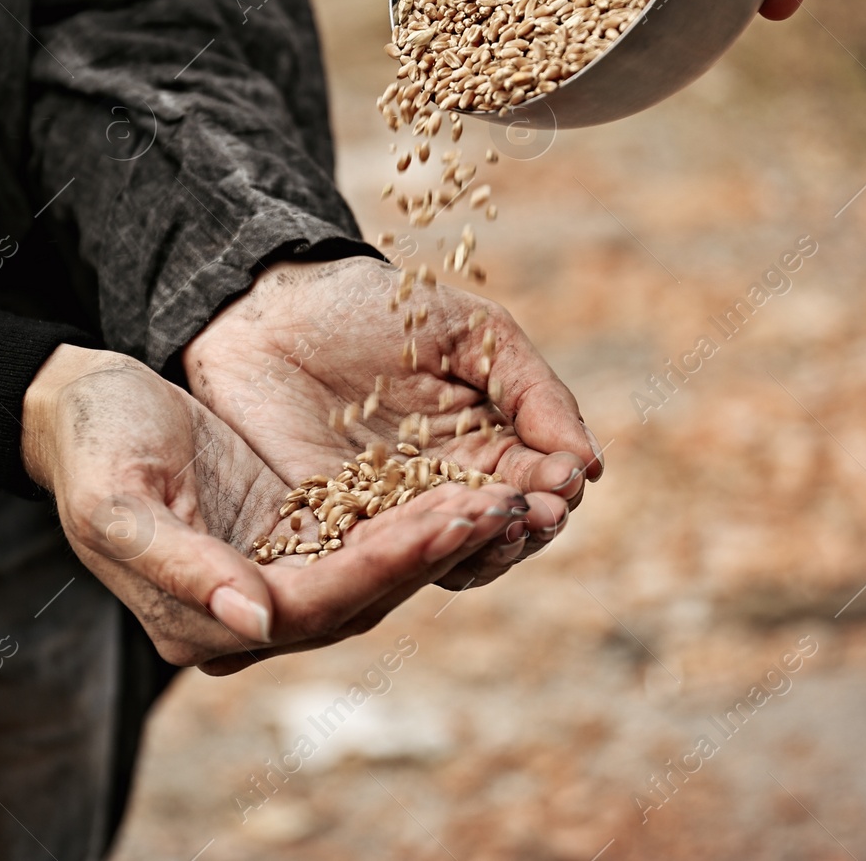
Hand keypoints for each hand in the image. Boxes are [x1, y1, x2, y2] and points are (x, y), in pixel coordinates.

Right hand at [22, 345, 537, 672]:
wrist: (80, 408)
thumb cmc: (91, 445)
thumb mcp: (118, 500)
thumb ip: (182, 566)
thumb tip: (257, 623)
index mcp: (200, 621)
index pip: (314, 606)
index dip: (386, 566)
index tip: (448, 521)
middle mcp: (246, 616)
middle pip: (359, 599)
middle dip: (433, 553)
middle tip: (505, 510)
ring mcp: (273, 579)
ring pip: (375, 575)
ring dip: (438, 540)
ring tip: (503, 500)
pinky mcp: (292, 539)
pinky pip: (368, 541)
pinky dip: (418, 519)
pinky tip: (466, 488)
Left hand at [181, 257, 602, 590]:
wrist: (273, 307)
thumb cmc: (376, 307)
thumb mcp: (470, 333)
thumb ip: (532, 392)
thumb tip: (591, 464)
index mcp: (488, 445)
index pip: (537, 483)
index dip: (555, 487)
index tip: (567, 481)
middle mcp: (445, 489)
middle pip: (501, 530)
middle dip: (525, 525)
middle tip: (538, 512)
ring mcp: (391, 513)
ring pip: (450, 555)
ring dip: (479, 548)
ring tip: (495, 525)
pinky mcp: (333, 527)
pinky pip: (379, 557)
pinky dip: (409, 555)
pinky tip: (430, 535)